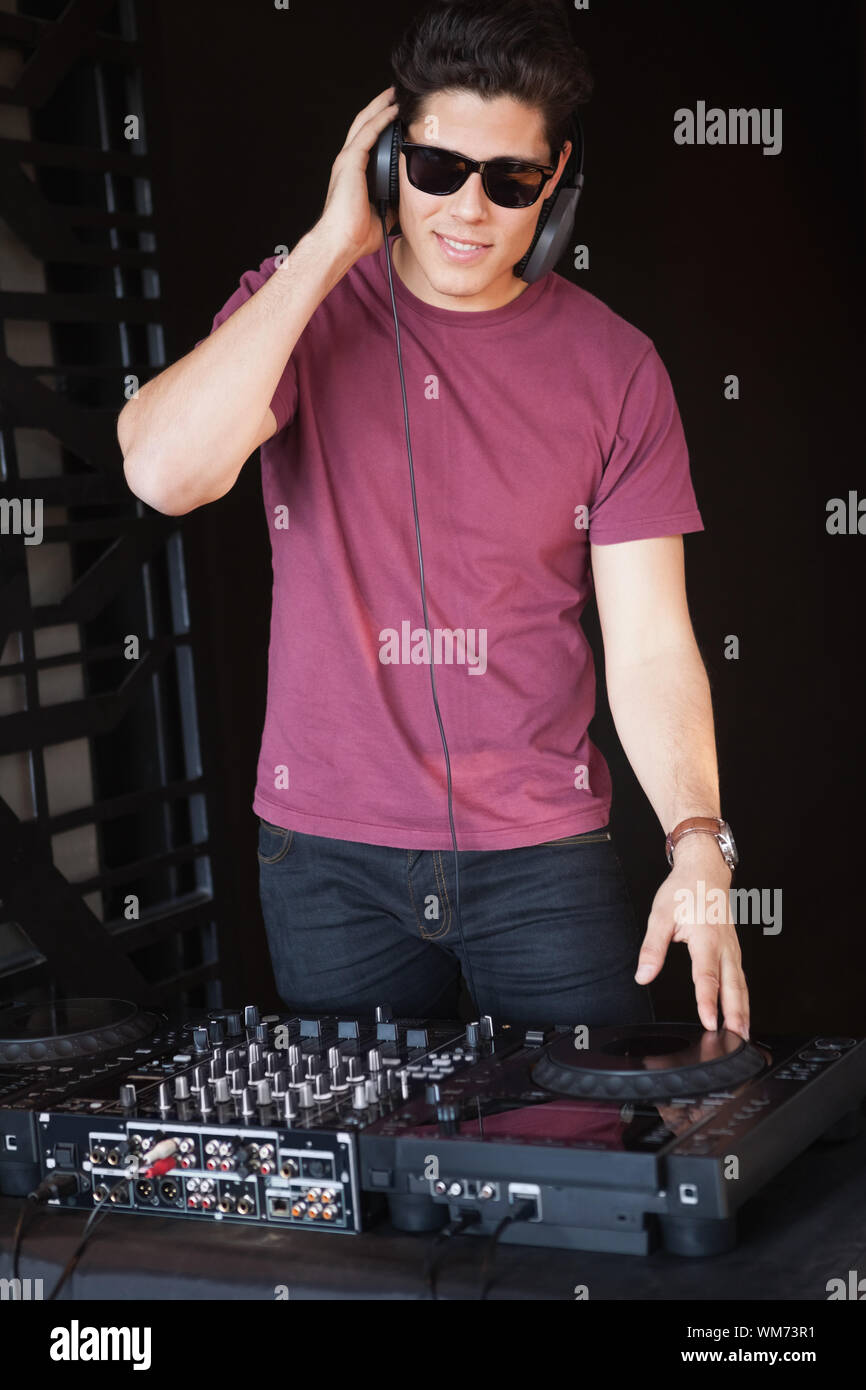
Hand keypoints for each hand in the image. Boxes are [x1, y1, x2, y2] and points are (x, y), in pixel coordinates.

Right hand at [316, 86, 400, 264]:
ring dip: (380, 107)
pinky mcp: (350, 162)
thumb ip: (392, 202)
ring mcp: (347, 160)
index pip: (367, 142)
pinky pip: (367, 133)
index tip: (396, 116)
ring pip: (364, 123)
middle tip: (395, 95)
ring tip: (395, 94)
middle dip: (379, 108)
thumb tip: (409, 201)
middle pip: (364, 125)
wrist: (341, 242)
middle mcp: (348, 162)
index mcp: (354, 174)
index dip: (380, 125)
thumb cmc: (356, 235)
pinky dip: (380, 119)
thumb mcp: (382, 215)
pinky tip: (393, 110)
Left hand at [634, 838, 749, 1037]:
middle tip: (737, 1040)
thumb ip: (652, 947)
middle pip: (732, 986)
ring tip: (743, 1035)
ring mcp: (732, 948)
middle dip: (735, 1015)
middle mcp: (724, 946)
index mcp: (706, 938)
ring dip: (743, 1010)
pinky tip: (741, 1013)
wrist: (705, 871)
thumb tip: (643, 975)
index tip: (709, 1023)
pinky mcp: (733, 950)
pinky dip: (743, 998)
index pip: (707, 976)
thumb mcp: (660, 915)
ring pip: (740, 984)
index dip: (708, 1002)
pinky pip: (740, 978)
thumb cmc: (683, 891)